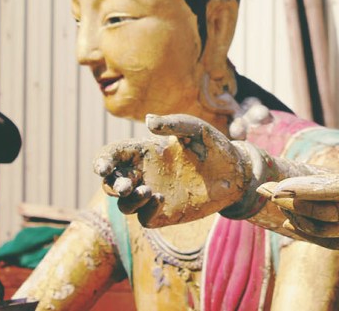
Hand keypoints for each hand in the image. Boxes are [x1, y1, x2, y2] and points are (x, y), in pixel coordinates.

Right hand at [94, 113, 248, 227]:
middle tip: (126, 185)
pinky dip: (146, 210)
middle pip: (112, 182)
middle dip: (111, 184)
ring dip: (128, 199)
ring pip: (124, 203)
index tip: (103, 167)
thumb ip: (173, 123)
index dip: (103, 160)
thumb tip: (148, 121)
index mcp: (145, 152)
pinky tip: (161, 198)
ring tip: (148, 190)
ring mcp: (153, 195)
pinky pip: (144, 217)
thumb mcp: (196, 129)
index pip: (114, 155)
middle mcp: (144, 174)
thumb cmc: (213, 146)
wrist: (236, 172)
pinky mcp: (164, 213)